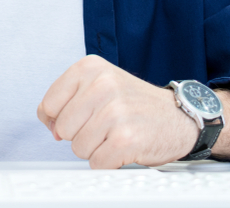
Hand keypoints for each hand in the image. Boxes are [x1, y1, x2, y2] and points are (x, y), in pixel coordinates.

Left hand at [37, 55, 198, 168]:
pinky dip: (109, 162)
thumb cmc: (137, 103)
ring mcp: (114, 112)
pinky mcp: (125, 139)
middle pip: (63, 129)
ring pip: (78, 148)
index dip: (59, 119)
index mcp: (90, 67)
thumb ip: (68, 100)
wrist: (180, 117)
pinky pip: (96, 163)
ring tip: (117, 134)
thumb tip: (50, 125)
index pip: (49, 104)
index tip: (80, 117)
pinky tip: (125, 146)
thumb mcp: (100, 84)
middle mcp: (102, 85)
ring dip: (97, 148)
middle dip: (81, 134)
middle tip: (106, 125)